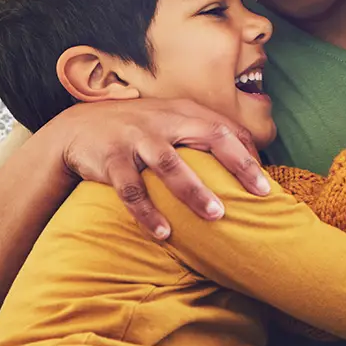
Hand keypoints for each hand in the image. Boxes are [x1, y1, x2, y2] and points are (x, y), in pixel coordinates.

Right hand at [54, 98, 269, 239]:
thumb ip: (201, 135)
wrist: (78, 128)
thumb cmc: (137, 131)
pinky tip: (164, 234)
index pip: (226, 128)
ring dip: (194, 190)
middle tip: (260, 193)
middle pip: (209, 136)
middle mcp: (163, 121)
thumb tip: (247, 161)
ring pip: (169, 164)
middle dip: (237, 164)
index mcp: (182, 112)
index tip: (267, 181)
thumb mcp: (169, 122)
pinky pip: (132, 189)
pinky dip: (147, 213)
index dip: (249, 153)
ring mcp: (136, 139)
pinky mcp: (111, 159)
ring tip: (216, 215)